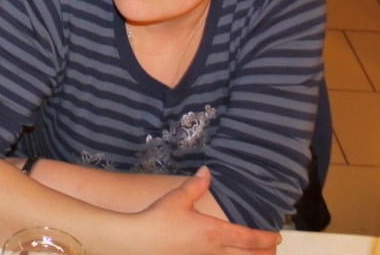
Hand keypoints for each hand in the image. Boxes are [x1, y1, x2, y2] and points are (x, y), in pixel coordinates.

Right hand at [131, 166, 280, 254]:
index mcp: (214, 232)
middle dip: (264, 254)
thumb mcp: (179, 197)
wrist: (139, 242)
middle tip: (272, 249)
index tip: (277, 237)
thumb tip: (208, 171)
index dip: (265, 239)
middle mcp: (213, 251)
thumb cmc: (160, 219)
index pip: (248, 238)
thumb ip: (196, 185)